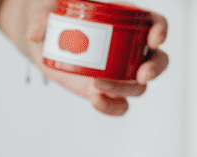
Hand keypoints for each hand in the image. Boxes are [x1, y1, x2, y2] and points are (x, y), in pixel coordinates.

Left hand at [25, 0, 168, 115]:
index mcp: (125, 20)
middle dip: (155, 68)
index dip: (160, 30)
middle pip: (157, 59)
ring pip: (138, 87)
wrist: (42, 40)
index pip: (155, 23)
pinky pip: (118, 105)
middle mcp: (128, 47)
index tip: (154, 40)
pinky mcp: (103, 90)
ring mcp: (118, 71)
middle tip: (141, 75)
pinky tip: (95, 102)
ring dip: (123, 90)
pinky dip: (111, 107)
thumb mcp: (46, 10)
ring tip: (96, 86)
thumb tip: (35, 32)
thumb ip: (42, 17)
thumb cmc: (52, 16)